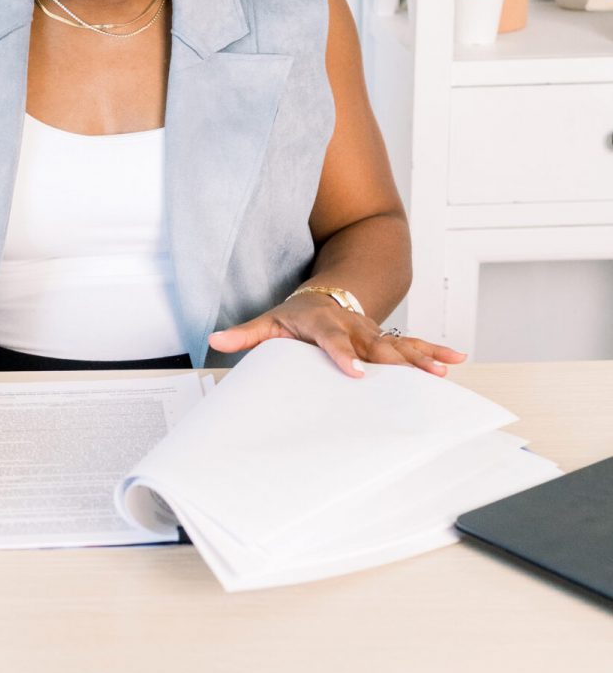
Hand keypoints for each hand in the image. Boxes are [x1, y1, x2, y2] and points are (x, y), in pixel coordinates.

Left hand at [208, 296, 467, 379]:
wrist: (324, 295)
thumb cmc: (296, 315)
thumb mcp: (269, 321)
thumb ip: (245, 334)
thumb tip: (215, 340)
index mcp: (323, 323)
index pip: (333, 340)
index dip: (344, 356)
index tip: (356, 373)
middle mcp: (353, 326)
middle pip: (375, 345)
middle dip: (397, 361)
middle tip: (417, 377)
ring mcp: (372, 333)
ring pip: (400, 345)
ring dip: (422, 357)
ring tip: (444, 369)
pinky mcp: (385, 339)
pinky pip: (413, 345)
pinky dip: (434, 350)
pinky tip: (455, 359)